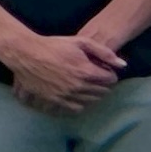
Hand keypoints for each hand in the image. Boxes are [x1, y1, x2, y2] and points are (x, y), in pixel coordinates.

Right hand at [8, 34, 122, 116]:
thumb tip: (123, 65)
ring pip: (90, 101)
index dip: (110, 74)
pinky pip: (75, 108)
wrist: (27, 54)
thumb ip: (105, 53)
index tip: (105, 71)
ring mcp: (65, 96)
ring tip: (89, 86)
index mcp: (86, 72)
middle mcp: (78, 87)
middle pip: (102, 92)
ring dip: (94, 94)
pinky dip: (81, 103)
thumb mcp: (82, 42)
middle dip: (103, 85)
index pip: (110, 80)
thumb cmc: (55, 45)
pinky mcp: (54, 101)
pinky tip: (78, 95)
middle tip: (98, 78)